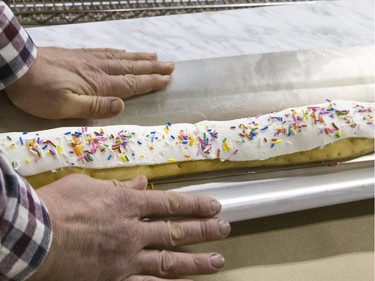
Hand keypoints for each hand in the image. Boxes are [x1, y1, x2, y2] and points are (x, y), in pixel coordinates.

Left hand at [5, 47, 173, 118]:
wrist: (18, 66)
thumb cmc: (40, 91)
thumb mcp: (65, 106)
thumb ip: (95, 106)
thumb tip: (122, 105)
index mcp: (99, 84)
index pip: (131, 84)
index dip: (151, 82)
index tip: (168, 79)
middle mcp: (100, 70)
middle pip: (132, 69)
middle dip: (153, 68)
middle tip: (171, 65)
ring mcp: (91, 60)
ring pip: (123, 59)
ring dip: (141, 59)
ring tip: (156, 57)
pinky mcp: (81, 55)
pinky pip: (107, 52)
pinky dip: (121, 53)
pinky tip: (126, 52)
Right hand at [30, 175, 229, 280]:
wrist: (32, 236)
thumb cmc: (58, 205)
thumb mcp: (89, 185)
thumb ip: (120, 186)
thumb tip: (142, 182)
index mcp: (127, 204)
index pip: (171, 203)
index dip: (196, 205)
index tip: (214, 206)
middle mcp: (133, 232)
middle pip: (176, 232)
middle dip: (204, 230)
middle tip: (225, 229)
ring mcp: (126, 259)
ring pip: (169, 261)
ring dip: (196, 261)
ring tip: (217, 260)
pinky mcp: (115, 279)